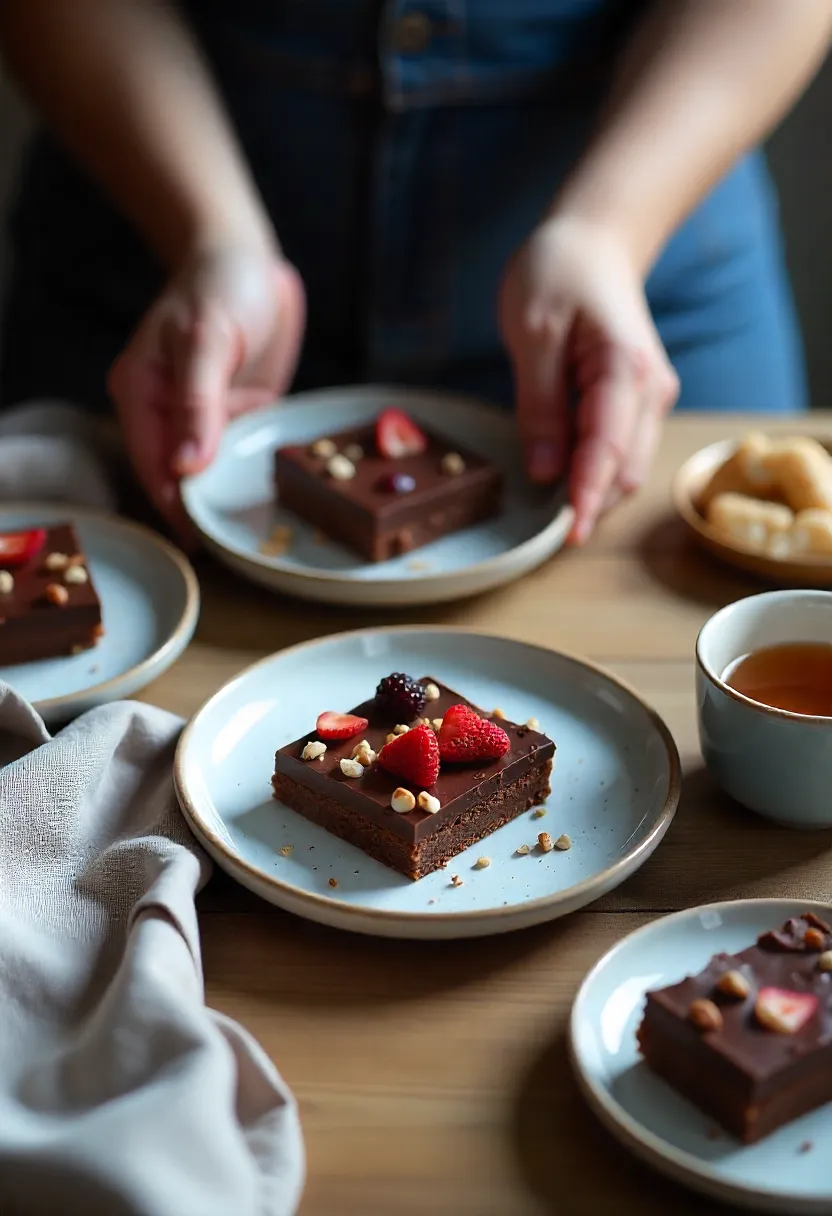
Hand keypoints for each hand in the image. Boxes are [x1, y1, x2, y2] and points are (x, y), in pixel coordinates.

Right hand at [109, 243, 304, 536]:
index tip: (199, 540)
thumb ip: (198, 402)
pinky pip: (240, 453)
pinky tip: (278, 498)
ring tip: (256, 534)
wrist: (251, 259)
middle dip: (202, 508)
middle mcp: (166, 412)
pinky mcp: (235, 415)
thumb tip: (184, 467)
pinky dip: (253, 473)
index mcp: (141, 393)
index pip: (151, 463)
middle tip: (234, 546)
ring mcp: (203, 417)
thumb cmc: (220, 286)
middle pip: (178, 475)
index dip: (173, 503)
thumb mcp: (207, 339)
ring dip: (230, 496)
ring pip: (211, 470)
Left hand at [499, 215, 678, 543]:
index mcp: (624, 369)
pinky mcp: (637, 404)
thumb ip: (539, 406)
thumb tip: (545, 471)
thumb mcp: (532, 333)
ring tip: (547, 515)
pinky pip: (619, 452)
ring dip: (592, 494)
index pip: (607, 448)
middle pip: (625, 470)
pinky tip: (562, 483)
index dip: (586, 495)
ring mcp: (649, 399)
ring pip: (626, 468)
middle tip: (543, 535)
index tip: (567, 535)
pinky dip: (594, 474)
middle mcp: (649, 390)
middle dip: (590, 505)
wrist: (595, 240)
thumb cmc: (559, 272)